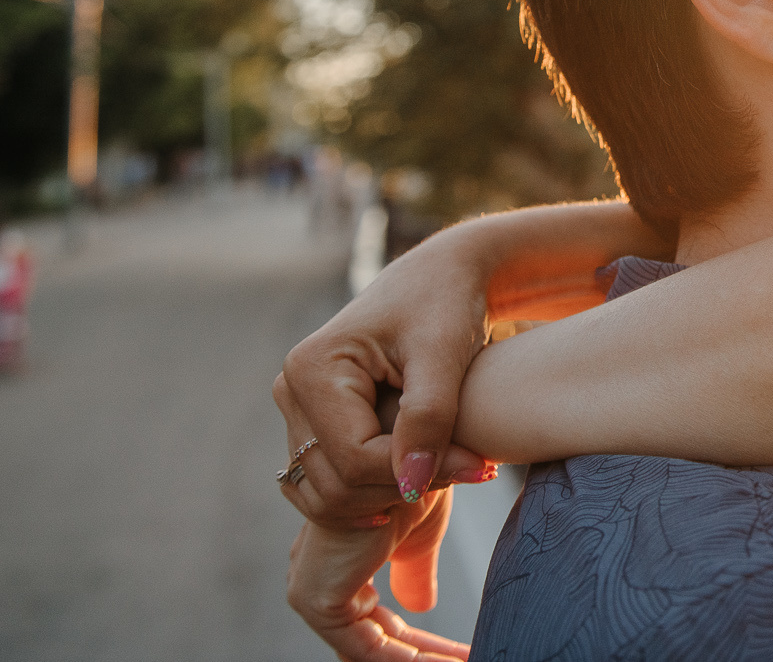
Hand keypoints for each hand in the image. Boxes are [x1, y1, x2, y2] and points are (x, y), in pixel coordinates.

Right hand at [276, 200, 654, 600]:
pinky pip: (333, 487)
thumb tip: (410, 486)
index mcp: (312, 369)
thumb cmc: (446, 303)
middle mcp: (291, 390)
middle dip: (407, 485)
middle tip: (470, 466)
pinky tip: (425, 472)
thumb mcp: (444, 354)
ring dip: (393, 494)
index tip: (481, 464)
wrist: (443, 278)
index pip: (355, 458)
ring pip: (332, 495)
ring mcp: (298, 411)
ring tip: (451, 466)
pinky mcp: (315, 425)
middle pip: (338, 484)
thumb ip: (428, 418)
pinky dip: (378, 492)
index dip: (418, 473)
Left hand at [287, 492, 469, 660]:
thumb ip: (415, 573)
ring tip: (464, 661)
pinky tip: (444, 660)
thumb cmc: (419, 480)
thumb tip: (419, 605)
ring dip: (418, 660)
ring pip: (367, 650)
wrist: (414, 459)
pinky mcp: (317, 598)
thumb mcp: (421, 538)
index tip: (461, 652)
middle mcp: (321, 578)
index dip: (421, 645)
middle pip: (371, 641)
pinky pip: (363, 650)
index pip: (375, 624)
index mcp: (341, 563)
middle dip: (420, 656)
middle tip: (465, 660)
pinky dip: (404, 660)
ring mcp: (314, 590)